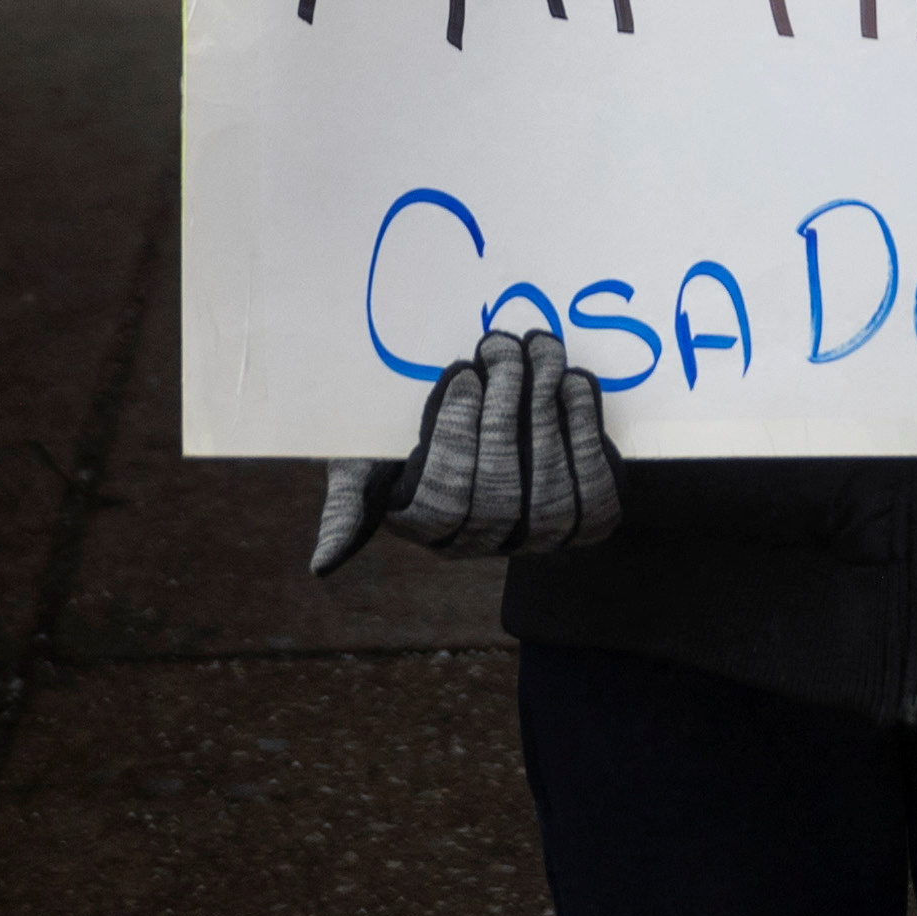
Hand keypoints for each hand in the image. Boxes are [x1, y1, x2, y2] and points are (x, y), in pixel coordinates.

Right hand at [306, 325, 623, 572]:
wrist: (478, 424)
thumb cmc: (408, 438)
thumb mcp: (364, 462)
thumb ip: (347, 504)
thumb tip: (322, 567)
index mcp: (421, 528)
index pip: (441, 501)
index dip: (458, 438)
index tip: (464, 377)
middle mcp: (480, 546)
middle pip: (501, 495)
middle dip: (507, 413)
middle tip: (506, 348)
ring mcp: (533, 540)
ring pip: (550, 497)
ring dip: (550, 416)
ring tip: (542, 353)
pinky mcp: (580, 524)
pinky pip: (594, 496)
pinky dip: (588, 437)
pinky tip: (573, 385)